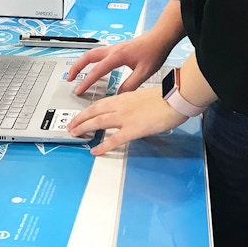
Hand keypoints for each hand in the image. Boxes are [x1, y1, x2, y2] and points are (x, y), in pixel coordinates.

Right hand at [67, 34, 169, 95]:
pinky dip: (90, 60)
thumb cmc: (154, 51)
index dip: (86, 82)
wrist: (161, 37)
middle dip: (76, 67)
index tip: (78, 90)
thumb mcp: (144, 72)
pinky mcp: (118, 49)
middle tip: (69, 78)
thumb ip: (130, 85)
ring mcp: (114, 48)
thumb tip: (118, 96)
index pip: (96, 70)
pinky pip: (98, 54)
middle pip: (87, 57)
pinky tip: (92, 67)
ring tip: (76, 73)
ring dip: (81, 62)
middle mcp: (112, 50)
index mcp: (117, 56)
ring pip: (91, 54)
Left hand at [67, 88, 187, 155]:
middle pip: (94, 111)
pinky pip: (114, 139)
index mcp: (124, 97)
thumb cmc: (167, 97)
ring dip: (84, 127)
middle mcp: (121, 105)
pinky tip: (95, 151)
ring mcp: (125, 117)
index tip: (80, 116)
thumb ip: (134, 104)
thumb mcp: (144, 97)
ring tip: (75, 134)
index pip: (100, 103)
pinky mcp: (133, 129)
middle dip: (80, 119)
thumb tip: (131, 112)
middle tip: (71, 126)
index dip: (88, 110)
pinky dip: (103, 145)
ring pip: (98, 122)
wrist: (176, 98)